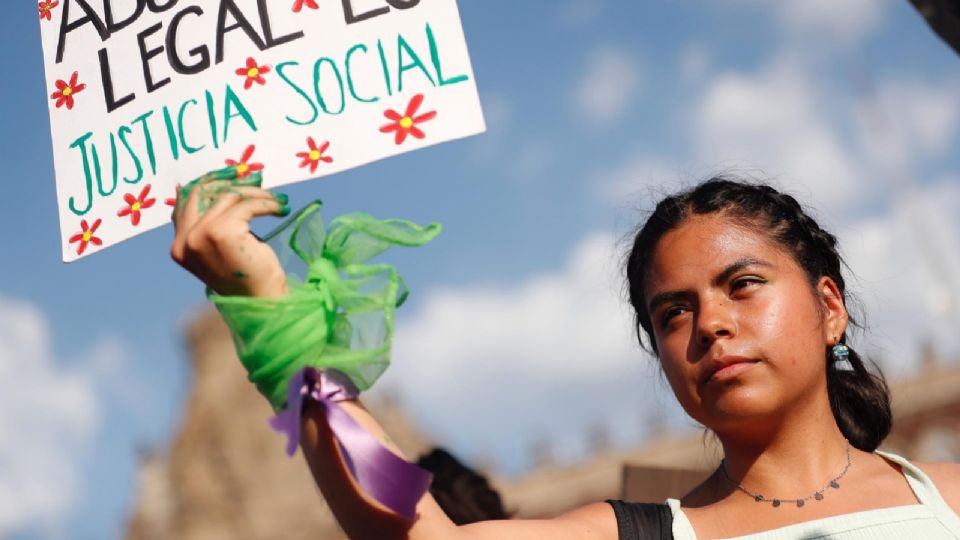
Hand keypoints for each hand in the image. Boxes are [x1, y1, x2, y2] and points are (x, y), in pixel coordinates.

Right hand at [170, 167, 290, 297]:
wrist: (263, 302)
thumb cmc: (249, 276)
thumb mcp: (226, 246)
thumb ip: (215, 222)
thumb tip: (225, 186)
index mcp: (180, 246)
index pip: (185, 200)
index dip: (209, 183)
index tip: (233, 174)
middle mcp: (185, 240)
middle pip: (202, 192)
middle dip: (230, 180)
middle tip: (256, 179)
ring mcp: (200, 236)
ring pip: (228, 196)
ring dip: (256, 194)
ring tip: (277, 200)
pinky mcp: (221, 232)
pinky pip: (246, 205)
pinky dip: (266, 203)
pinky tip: (280, 208)